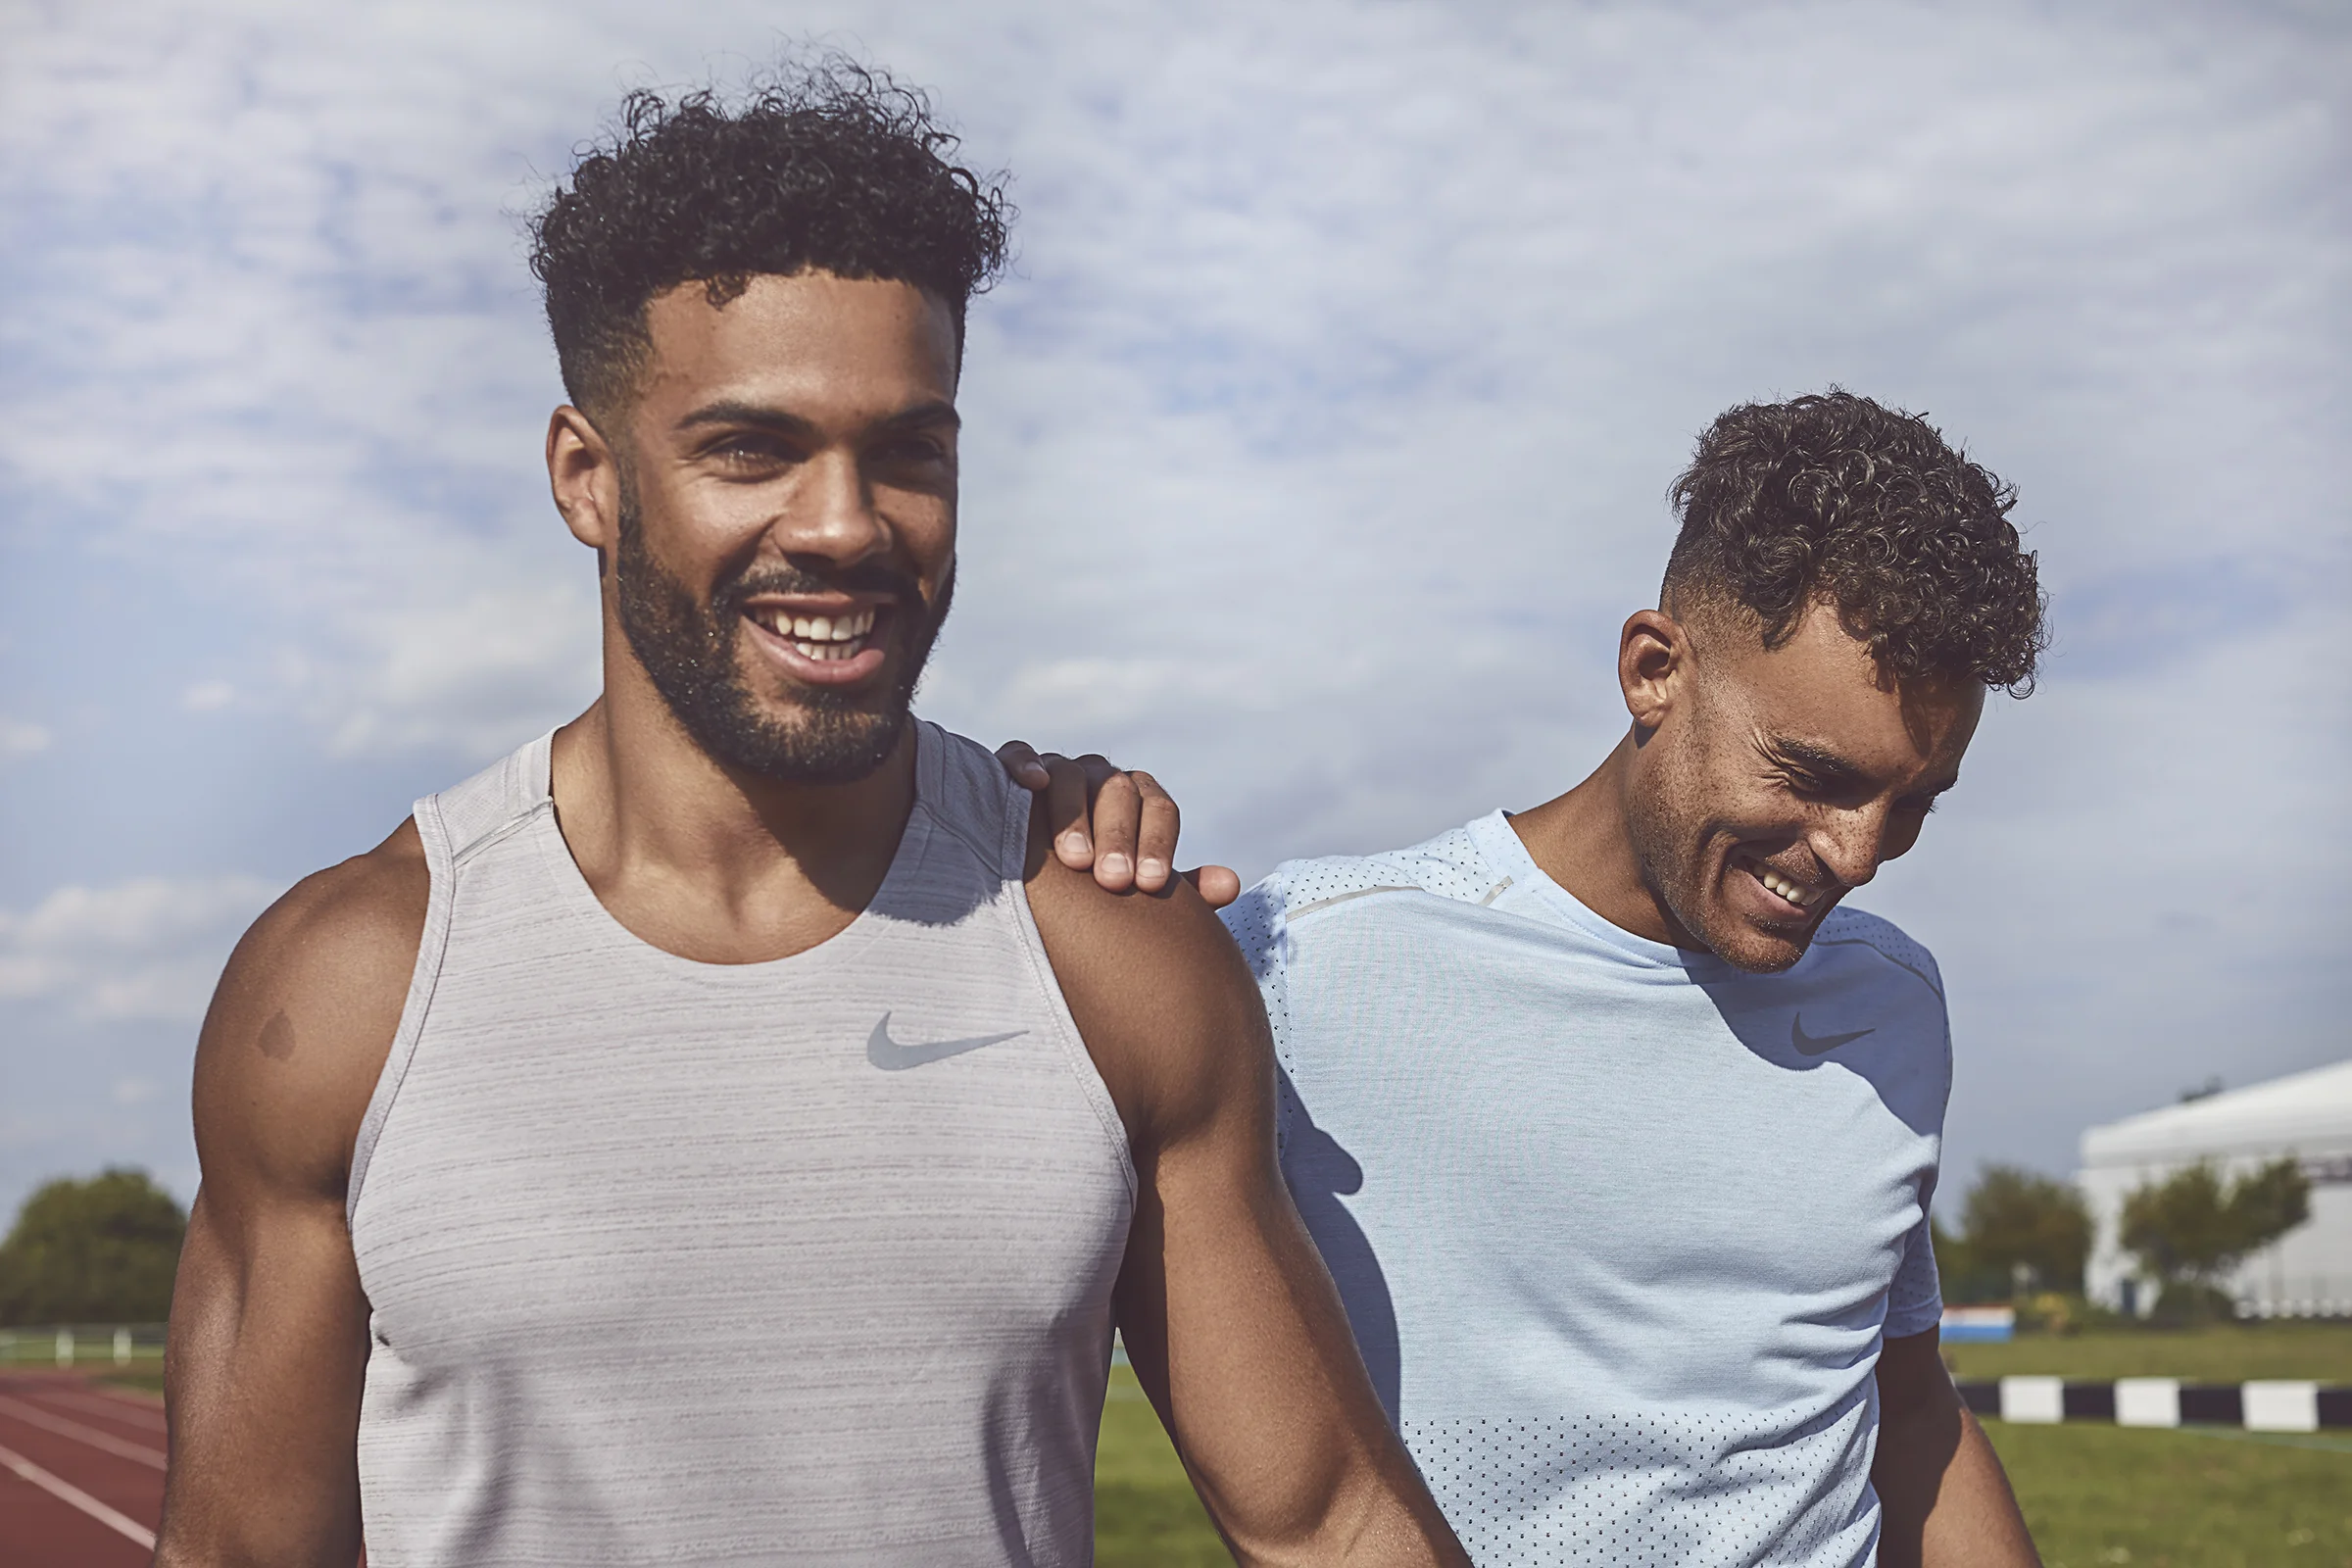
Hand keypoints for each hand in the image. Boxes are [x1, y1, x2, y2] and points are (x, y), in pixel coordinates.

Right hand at [996, 742, 1240, 907]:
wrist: (1035, 878)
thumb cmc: (1095, 888)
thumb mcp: (1135, 893)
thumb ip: (1181, 890)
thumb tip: (1230, 884)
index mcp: (1139, 801)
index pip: (1159, 809)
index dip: (1158, 844)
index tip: (1150, 886)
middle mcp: (1102, 778)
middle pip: (1117, 792)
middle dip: (1118, 837)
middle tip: (1114, 881)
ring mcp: (1058, 770)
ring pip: (1071, 776)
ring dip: (1074, 814)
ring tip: (1075, 860)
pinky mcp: (1012, 771)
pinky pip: (1020, 754)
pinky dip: (1026, 764)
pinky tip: (1033, 786)